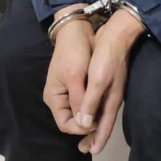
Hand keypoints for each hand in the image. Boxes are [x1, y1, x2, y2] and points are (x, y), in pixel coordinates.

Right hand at [43, 17, 100, 136]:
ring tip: (105, 122)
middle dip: (86, 126)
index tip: (95, 124)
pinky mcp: (80, 87)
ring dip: (91, 119)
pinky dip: (94, 109)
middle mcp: (60, 99)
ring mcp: (70, 94)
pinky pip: (86, 104)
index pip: (65, 124)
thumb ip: (78, 100)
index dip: (80, 128)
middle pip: (73, 121)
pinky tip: (105, 111)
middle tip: (103, 125)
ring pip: (81, 114)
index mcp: (54, 98)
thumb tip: (83, 125)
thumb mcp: (75, 76)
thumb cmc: (73, 53)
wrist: (78, 31)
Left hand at [76, 10, 144, 154]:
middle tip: (84, 148)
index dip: (97, 139)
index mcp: (111, 100)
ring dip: (93, 125)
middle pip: (104, 123)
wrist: (117, 34)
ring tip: (84, 134)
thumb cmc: (106, 58)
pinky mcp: (108, 81)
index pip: (104, 126)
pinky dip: (94, 112)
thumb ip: (91, 102)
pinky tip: (89, 111)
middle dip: (94, 136)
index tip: (89, 151)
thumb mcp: (97, 80)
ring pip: (101, 113)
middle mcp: (113, 98)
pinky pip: (101, 103)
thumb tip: (85, 125)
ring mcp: (112, 89)